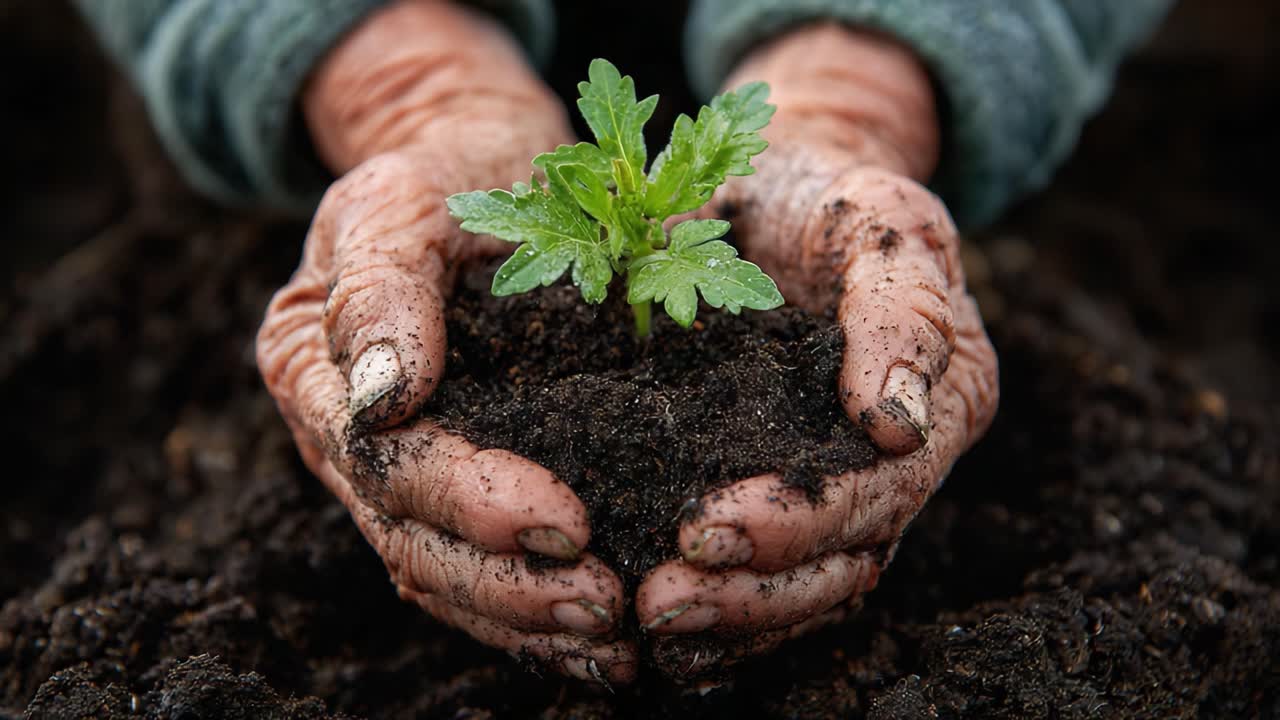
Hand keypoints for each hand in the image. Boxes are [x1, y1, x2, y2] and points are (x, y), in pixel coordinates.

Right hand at [255, 0, 633, 683]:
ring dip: (524, 618)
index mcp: (313, 371)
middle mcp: (345, 438)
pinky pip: (479, 566)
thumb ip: (381, 286)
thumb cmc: (447, 172)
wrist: (480, 169)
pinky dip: (531, 612)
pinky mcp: (458, 481)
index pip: (385, 463)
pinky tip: (596, 646)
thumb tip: (384, 397)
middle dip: (507, 585)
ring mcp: (397, 470)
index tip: (566, 524)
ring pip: (443, 574)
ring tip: (610, 642)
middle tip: (601, 607)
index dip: (470, 502)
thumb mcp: (403, 197)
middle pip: (412, 541)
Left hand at [636, 25, 997, 676]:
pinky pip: (781, 574)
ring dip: (739, 614)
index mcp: (948, 393)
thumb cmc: (831, 194)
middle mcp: (910, 456)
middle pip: (849, 554)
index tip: (707, 530)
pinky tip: (670, 638)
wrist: (790, 192)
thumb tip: (895, 422)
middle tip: (663, 603)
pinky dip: (732, 613)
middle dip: (758, 588)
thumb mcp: (877, 214)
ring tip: (655, 623)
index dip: (801, 521)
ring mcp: (855, 481)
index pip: (884, 486)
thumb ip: (899, 306)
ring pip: (816, 584)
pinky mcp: (799, 491)